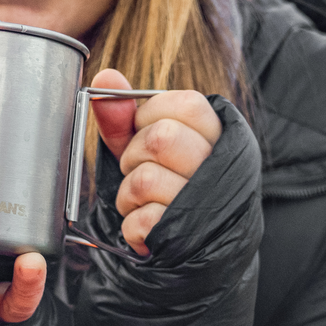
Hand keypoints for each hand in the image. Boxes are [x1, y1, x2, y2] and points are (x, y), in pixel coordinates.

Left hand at [90, 67, 220, 255]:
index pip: (188, 105)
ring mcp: (207, 204)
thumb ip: (124, 115)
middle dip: (134, 155)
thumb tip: (105, 77)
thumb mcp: (144, 147)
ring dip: (129, 194)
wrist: (195, 249)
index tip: (143, 130)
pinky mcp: (187, 237)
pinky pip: (143, 220)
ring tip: (141, 201)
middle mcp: (220, 168)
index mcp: (219, 136)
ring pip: (146, 180)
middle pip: (162, 139)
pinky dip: (132, 226)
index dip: (151, 115)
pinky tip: (147, 226)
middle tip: (138, 169)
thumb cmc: (167, 186)